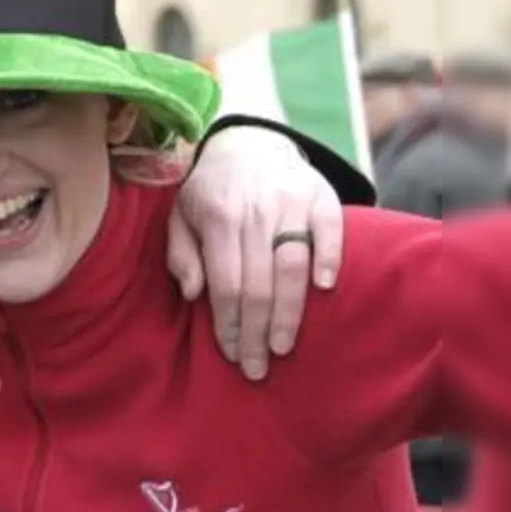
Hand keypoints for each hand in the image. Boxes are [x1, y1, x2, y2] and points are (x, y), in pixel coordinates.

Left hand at [168, 127, 344, 380]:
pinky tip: (324, 291)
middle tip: (257, 368)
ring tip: (283, 347)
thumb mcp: (180, 216)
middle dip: (257, 332)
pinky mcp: (322, 196)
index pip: (226, 283)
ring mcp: (291, 202)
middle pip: (259, 284)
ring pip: (293, 266)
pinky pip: (330, 232)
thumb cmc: (210, 192)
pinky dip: (329, 260)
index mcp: (218, 217)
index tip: (232, 354)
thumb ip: (181, 254)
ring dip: (290, 313)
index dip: (229, 323)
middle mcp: (255, 211)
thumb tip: (192, 294)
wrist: (248, 143)